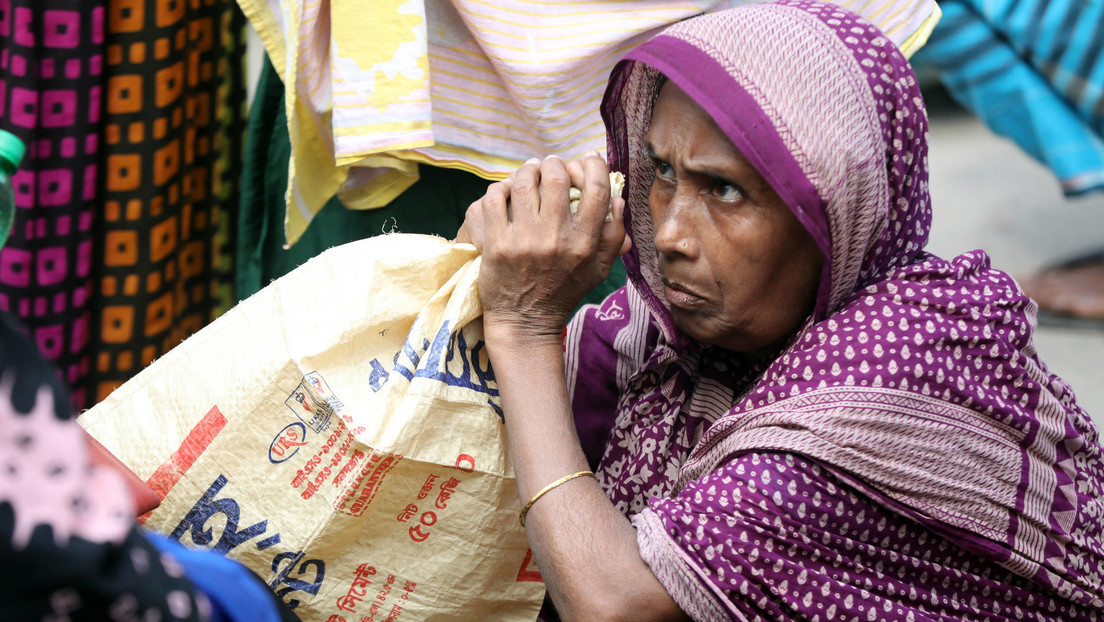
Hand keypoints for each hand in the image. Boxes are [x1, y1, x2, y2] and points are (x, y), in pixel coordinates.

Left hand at [475, 153, 629, 344]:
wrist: (525, 321)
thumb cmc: (564, 292)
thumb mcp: (599, 270)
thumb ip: (614, 235)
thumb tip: (618, 197)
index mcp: (584, 243)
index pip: (596, 190)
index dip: (594, 166)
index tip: (589, 159)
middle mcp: (555, 239)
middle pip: (556, 178)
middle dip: (555, 164)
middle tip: (552, 165)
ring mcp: (523, 240)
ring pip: (523, 183)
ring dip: (528, 170)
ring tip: (530, 171)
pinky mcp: (496, 244)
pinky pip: (495, 199)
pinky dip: (501, 188)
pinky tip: (507, 191)